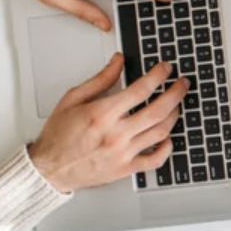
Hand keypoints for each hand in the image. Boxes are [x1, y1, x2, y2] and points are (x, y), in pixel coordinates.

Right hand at [28, 54, 188, 192]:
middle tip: (182, 84)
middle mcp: (116, 134)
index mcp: (102, 114)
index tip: (166, 69)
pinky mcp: (125, 169)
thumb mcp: (73, 99)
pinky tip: (167, 137)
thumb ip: (100, 79)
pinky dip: (167, 148)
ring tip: (176, 105)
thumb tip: (118, 61)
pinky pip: (156, 160)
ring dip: (174, 116)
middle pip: (159, 110)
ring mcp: (123, 153)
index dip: (158, 76)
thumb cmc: (58, 136)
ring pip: (161, 132)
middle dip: (176, 93)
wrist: (48, 169)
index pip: (141, 90)